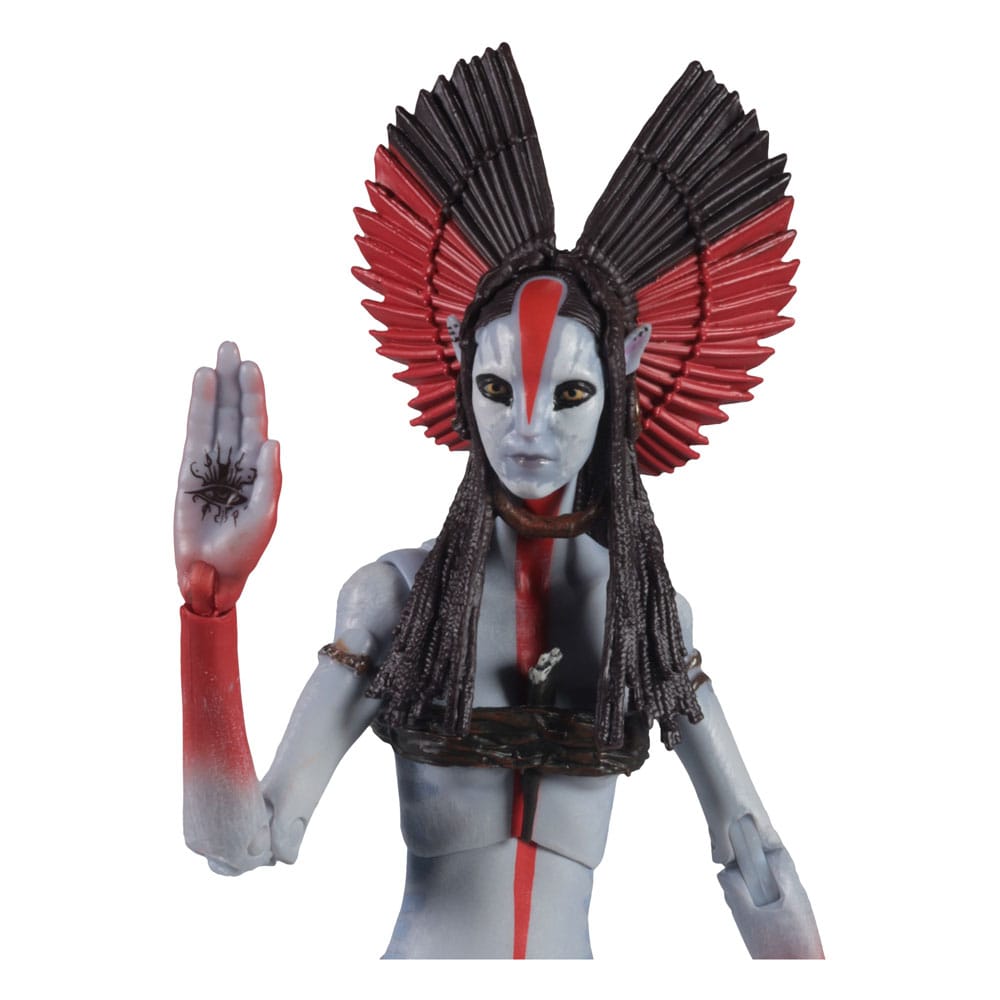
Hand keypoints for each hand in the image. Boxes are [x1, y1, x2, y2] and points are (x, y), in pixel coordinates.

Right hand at [174, 342, 280, 611]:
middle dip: (234, 381)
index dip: (253, 396)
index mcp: (258, 469)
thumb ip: (269, 480)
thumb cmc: (245, 548)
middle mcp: (235, 460)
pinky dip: (197, 410)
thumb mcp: (265, 515)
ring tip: (215, 358)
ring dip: (214, 389)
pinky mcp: (189, 472)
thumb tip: (272, 442)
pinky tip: (200, 384)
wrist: (213, 572)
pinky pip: (194, 435)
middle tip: (230, 346)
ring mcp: (210, 463)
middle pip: (234, 412)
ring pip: (213, 418)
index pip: (254, 424)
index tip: (250, 368)